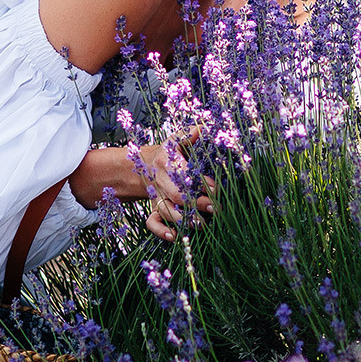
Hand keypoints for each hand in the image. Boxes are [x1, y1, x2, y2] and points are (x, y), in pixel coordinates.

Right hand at [69, 141, 216, 238]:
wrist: (142, 165)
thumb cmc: (167, 152)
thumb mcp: (176, 139)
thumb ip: (190, 134)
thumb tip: (207, 125)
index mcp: (168, 162)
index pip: (186, 174)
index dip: (202, 183)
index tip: (218, 189)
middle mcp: (161, 181)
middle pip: (178, 196)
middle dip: (197, 204)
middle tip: (215, 209)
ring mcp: (156, 197)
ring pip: (167, 211)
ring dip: (185, 220)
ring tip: (203, 224)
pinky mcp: (153, 209)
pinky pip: (152, 222)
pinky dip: (161, 231)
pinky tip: (174, 236)